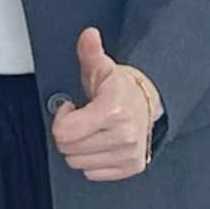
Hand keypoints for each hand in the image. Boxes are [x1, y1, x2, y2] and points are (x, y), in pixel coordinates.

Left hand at [49, 26, 159, 181]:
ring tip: (92, 129)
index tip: (72, 107)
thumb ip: (90, 51)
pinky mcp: (132, 166)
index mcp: (113, 112)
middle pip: (68, 149)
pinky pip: (93, 173)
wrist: (147, 102)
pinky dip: (92, 160)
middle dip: (68, 133)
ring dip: (79, 147)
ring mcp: (130, 154)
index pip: (64, 133)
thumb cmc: (119, 87)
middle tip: (82, 119)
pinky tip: (100, 142)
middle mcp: (125, 136)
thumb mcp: (101, 67)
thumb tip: (88, 35)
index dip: (62, 119)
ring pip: (78, 163)